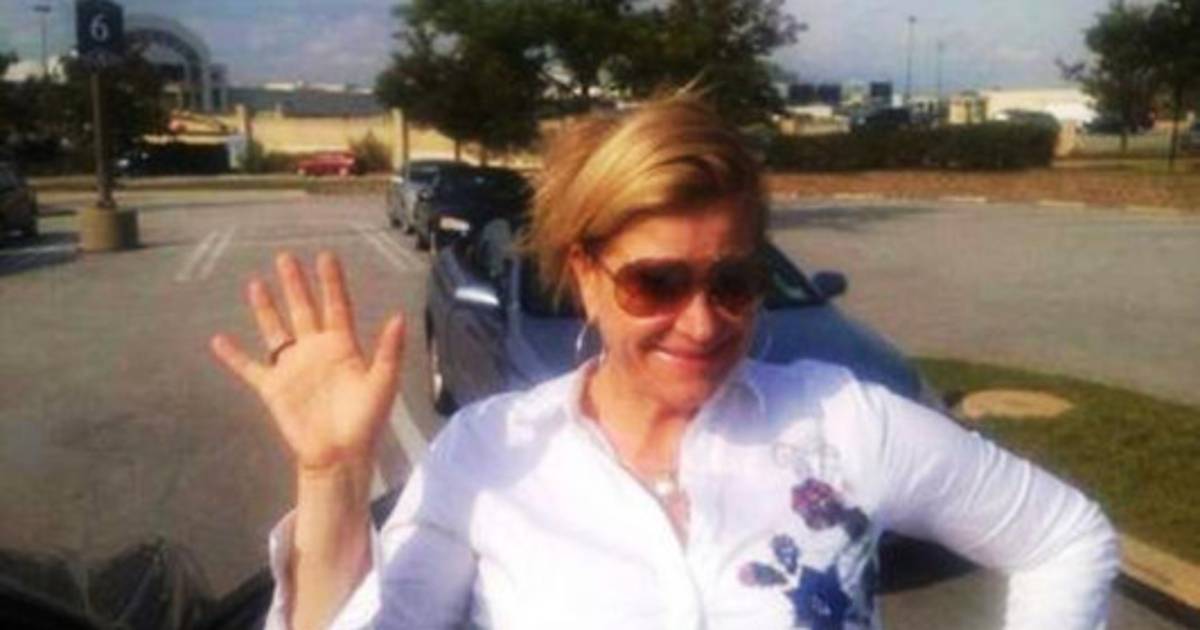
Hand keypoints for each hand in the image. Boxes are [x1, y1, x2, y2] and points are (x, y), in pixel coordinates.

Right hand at [210, 251, 404, 473]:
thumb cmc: (366, 421)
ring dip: (265, 308)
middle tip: (285, 257)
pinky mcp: (273, 388)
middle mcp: (316, 351)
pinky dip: (233, 356)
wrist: (339, 455)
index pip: (337, 306)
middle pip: (303, 309)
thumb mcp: (383, 383)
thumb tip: (399, 316)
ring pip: (275, 330)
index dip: (331, 282)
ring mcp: (293, 368)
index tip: (326, 256)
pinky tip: (218, 340)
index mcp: (343, 347)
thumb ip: (389, 350)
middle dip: (295, 284)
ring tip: (255, 283)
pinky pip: (249, 368)